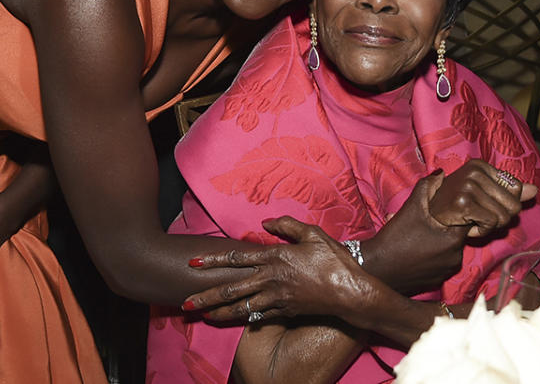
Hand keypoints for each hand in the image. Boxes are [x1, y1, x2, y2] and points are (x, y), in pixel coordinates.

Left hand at [181, 216, 373, 323]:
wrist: (353, 292)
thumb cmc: (335, 260)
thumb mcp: (313, 234)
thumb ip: (287, 225)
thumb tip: (266, 220)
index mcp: (275, 258)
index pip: (236, 258)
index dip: (213, 260)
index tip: (193, 262)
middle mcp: (272, 279)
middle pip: (232, 289)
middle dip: (207, 296)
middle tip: (186, 302)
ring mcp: (278, 298)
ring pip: (243, 307)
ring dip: (220, 312)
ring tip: (202, 315)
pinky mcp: (287, 311)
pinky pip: (261, 315)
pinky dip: (245, 318)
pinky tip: (233, 320)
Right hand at [362, 170, 466, 292]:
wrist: (377, 269)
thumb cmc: (394, 239)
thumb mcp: (410, 209)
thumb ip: (427, 188)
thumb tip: (440, 174)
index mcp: (454, 239)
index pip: (467, 219)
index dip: (455, 212)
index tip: (441, 209)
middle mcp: (456, 257)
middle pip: (457, 235)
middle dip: (444, 226)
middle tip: (425, 221)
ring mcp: (447, 271)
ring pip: (449, 249)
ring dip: (439, 241)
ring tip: (418, 236)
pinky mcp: (438, 280)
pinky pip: (441, 263)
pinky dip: (433, 256)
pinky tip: (416, 250)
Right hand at [427, 159, 535, 237]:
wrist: (424, 219)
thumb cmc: (453, 206)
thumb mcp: (482, 193)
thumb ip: (508, 191)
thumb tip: (534, 190)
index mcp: (479, 165)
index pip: (516, 187)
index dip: (503, 202)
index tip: (481, 204)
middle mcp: (473, 172)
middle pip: (514, 204)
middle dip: (499, 217)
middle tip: (475, 215)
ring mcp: (467, 186)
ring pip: (504, 217)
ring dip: (489, 226)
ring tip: (469, 219)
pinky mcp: (463, 203)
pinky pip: (491, 224)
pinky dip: (481, 232)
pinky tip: (465, 225)